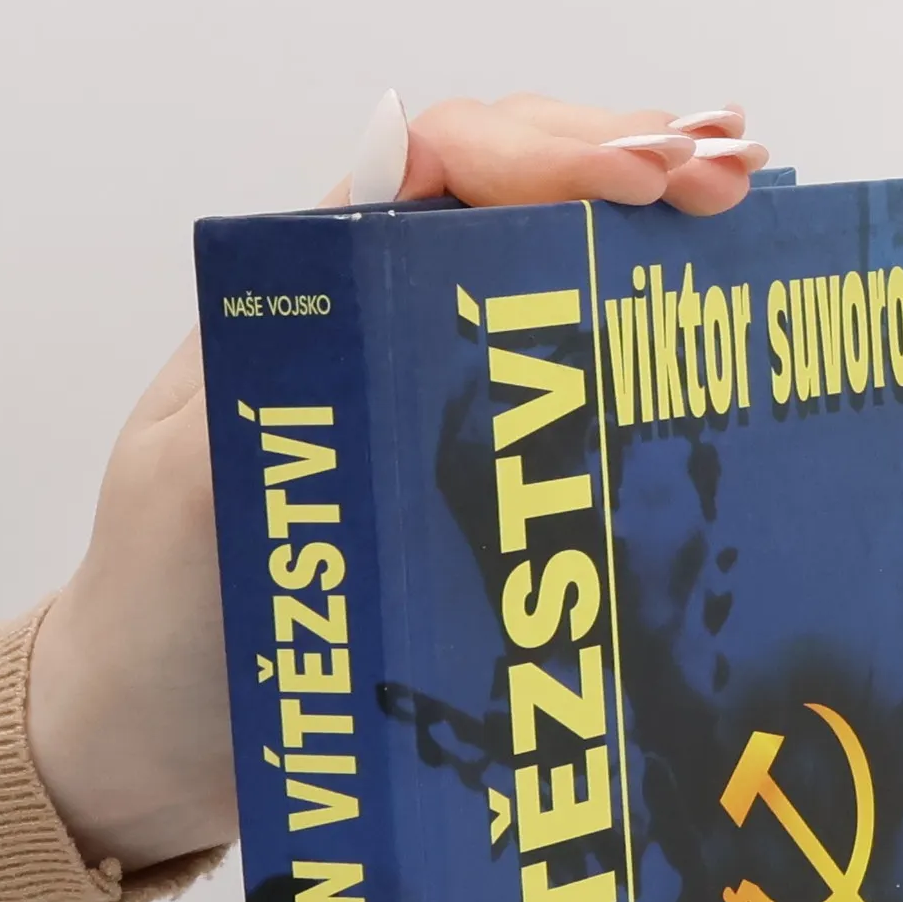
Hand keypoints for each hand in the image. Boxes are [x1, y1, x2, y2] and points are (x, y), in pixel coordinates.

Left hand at [27, 95, 766, 873]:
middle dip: (630, 174)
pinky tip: (708, 365)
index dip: (544, 151)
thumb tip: (363, 290)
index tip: (635, 183)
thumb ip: (275, 374)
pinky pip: (571, 415)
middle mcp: (384, 339)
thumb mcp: (194, 488)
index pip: (438, 167)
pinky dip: (644, 373)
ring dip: (654, 255)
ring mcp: (438, 421)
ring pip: (557, 296)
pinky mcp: (476, 508)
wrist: (158, 749)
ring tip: (747, 234)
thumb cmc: (155, 622)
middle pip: (520, 209)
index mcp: (310, 303)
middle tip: (730, 186)